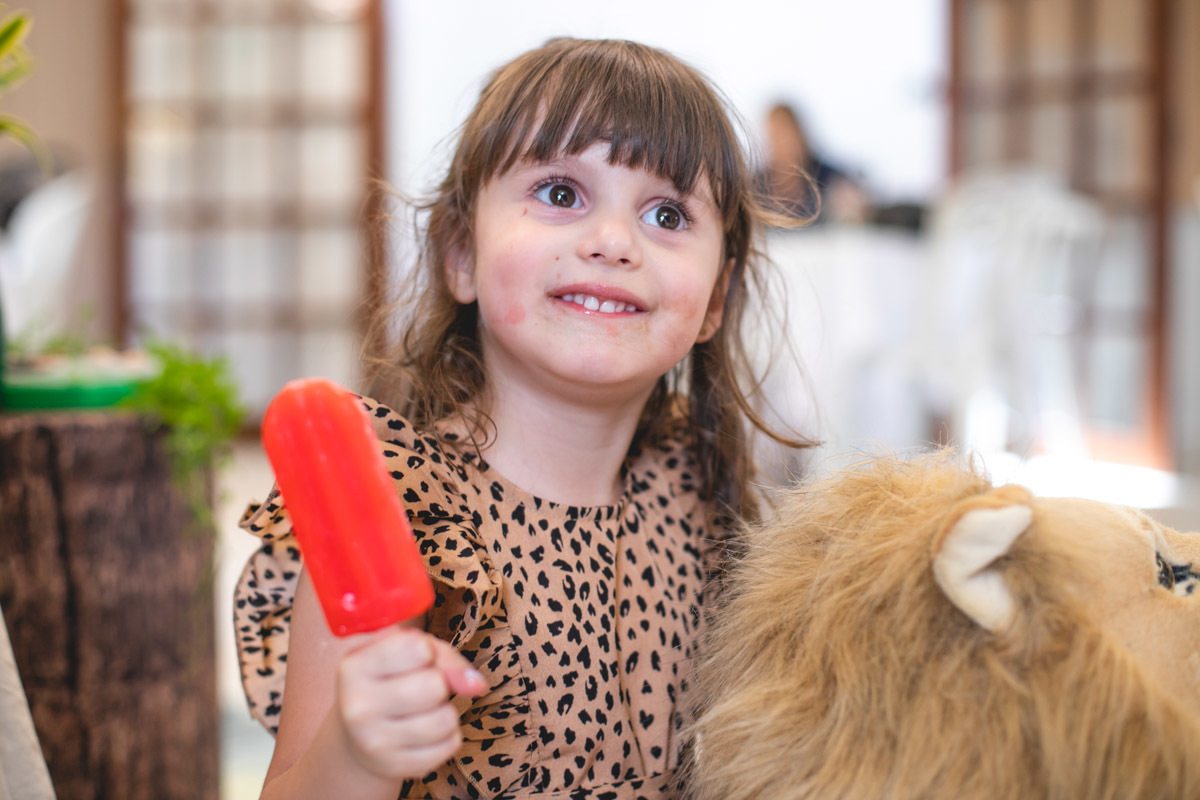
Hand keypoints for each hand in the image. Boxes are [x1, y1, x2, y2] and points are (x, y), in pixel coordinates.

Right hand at [335, 626, 486, 781]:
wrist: (356, 736)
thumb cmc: (390, 681)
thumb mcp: (407, 654)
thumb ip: (444, 658)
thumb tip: (477, 685)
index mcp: (354, 667)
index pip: (416, 648)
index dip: (426, 651)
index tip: (413, 660)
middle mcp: (358, 706)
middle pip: (433, 686)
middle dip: (438, 683)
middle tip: (421, 688)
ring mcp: (374, 741)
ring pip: (445, 719)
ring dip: (446, 711)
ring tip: (426, 710)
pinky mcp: (395, 766)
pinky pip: (449, 745)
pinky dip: (448, 735)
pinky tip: (427, 733)